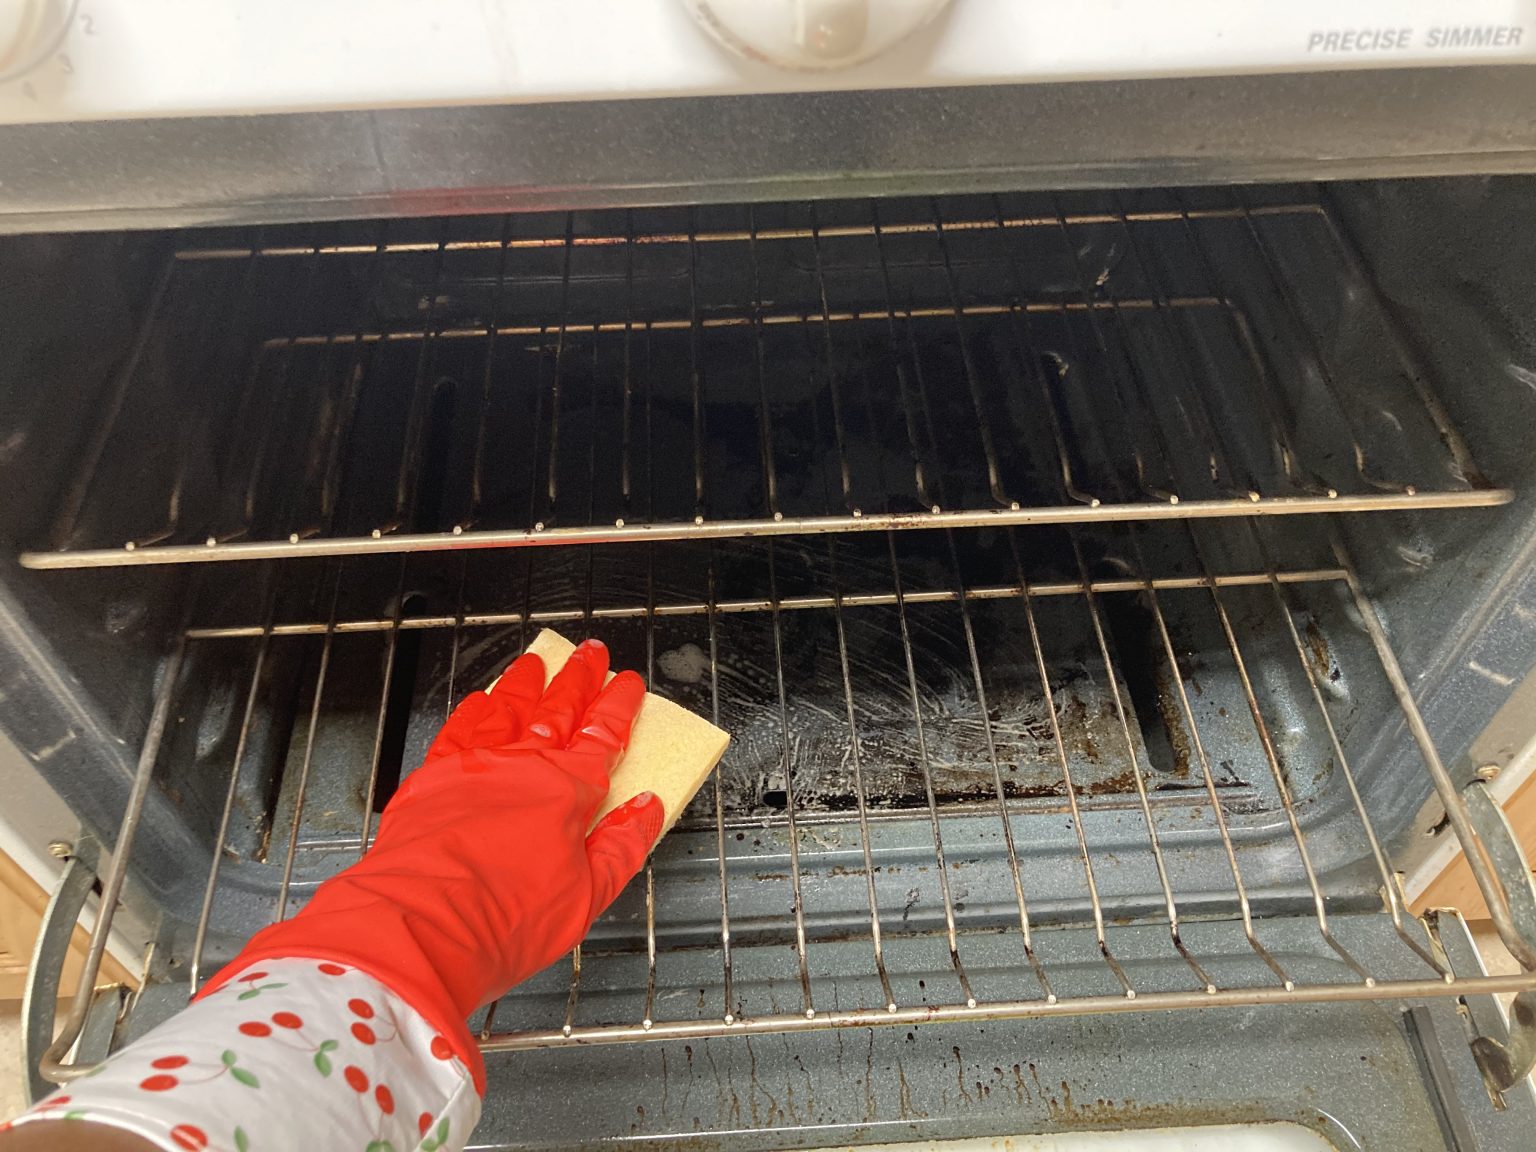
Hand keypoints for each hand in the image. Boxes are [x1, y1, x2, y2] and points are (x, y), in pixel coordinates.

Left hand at [196, 638, 662, 1090]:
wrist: (418, 927)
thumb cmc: (500, 921)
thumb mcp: (586, 898)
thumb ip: (621, 847)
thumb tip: (647, 810)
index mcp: (567, 791)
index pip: (603, 734)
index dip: (620, 704)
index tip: (629, 682)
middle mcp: (522, 766)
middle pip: (558, 708)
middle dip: (579, 678)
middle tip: (591, 653)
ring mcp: (475, 766)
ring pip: (508, 708)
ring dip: (527, 683)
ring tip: (536, 664)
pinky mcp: (433, 778)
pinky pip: (459, 729)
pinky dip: (473, 710)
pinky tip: (480, 701)